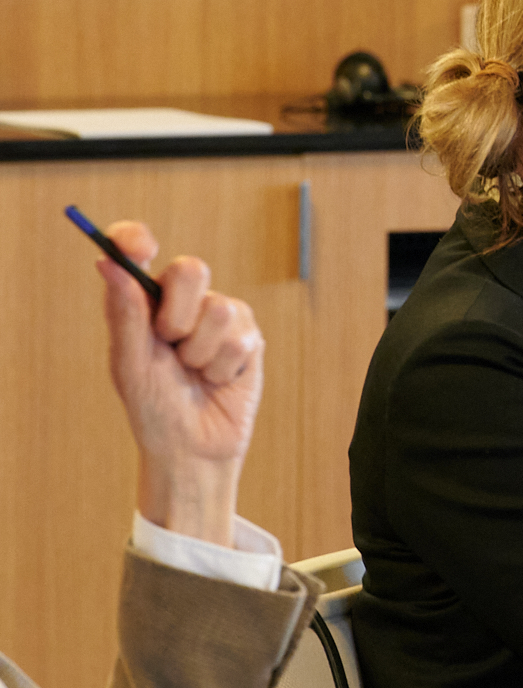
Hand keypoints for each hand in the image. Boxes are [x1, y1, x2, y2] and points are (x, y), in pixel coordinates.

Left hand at [98, 221, 264, 545]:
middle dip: (178, 313)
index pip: (138, 252)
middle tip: (169, 343)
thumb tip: (108, 265)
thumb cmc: (153, 409)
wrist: (193, 449)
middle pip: (191, 269)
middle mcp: (182, 304)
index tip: (138, 245)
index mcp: (144, 303)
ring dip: (202, 352)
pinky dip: (225, 367)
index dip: (137, 239)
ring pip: (220, 308)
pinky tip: (218, 380)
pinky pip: (242, 337)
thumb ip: (124, 313)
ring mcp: (219, 318)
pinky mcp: (249, 338)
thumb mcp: (129, 364)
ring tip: (195, 373)